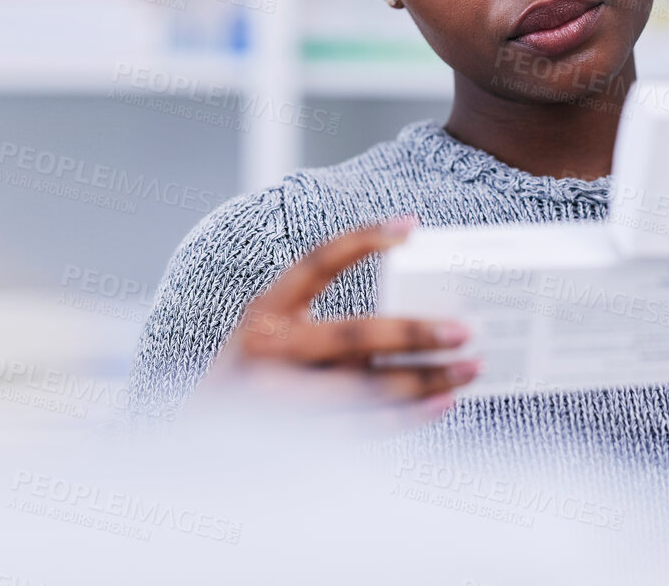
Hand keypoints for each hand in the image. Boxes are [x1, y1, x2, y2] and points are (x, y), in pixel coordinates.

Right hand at [196, 216, 477, 421]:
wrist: (199, 441)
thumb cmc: (254, 379)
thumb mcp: (270, 335)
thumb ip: (322, 325)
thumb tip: (413, 318)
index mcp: (265, 310)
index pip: (317, 262)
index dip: (363, 240)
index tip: (412, 227)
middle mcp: (269, 350)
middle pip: (353, 335)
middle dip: (414, 333)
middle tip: (464, 329)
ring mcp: (279, 398)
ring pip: (367, 388)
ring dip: (425, 380)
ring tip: (469, 370)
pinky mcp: (295, 438)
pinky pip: (363, 428)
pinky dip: (407, 418)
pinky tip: (441, 405)